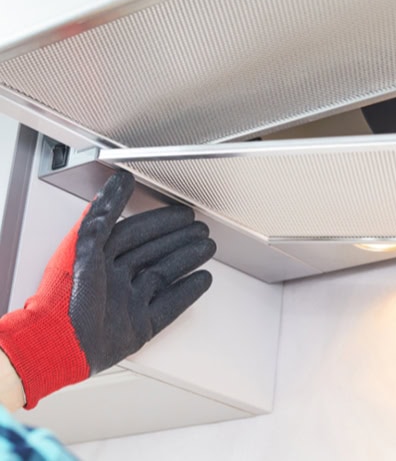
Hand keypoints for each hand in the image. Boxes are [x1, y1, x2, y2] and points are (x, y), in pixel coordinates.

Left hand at [0, 171, 215, 407]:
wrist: (58, 343)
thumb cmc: (63, 295)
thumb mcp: (85, 242)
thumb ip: (105, 211)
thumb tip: (120, 182)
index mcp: (99, 257)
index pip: (137, 232)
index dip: (161, 221)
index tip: (182, 213)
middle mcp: (115, 278)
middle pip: (155, 252)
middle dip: (180, 239)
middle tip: (201, 230)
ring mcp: (129, 303)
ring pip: (165, 275)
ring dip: (188, 260)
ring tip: (207, 249)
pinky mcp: (139, 326)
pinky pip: (170, 306)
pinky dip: (188, 292)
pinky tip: (201, 281)